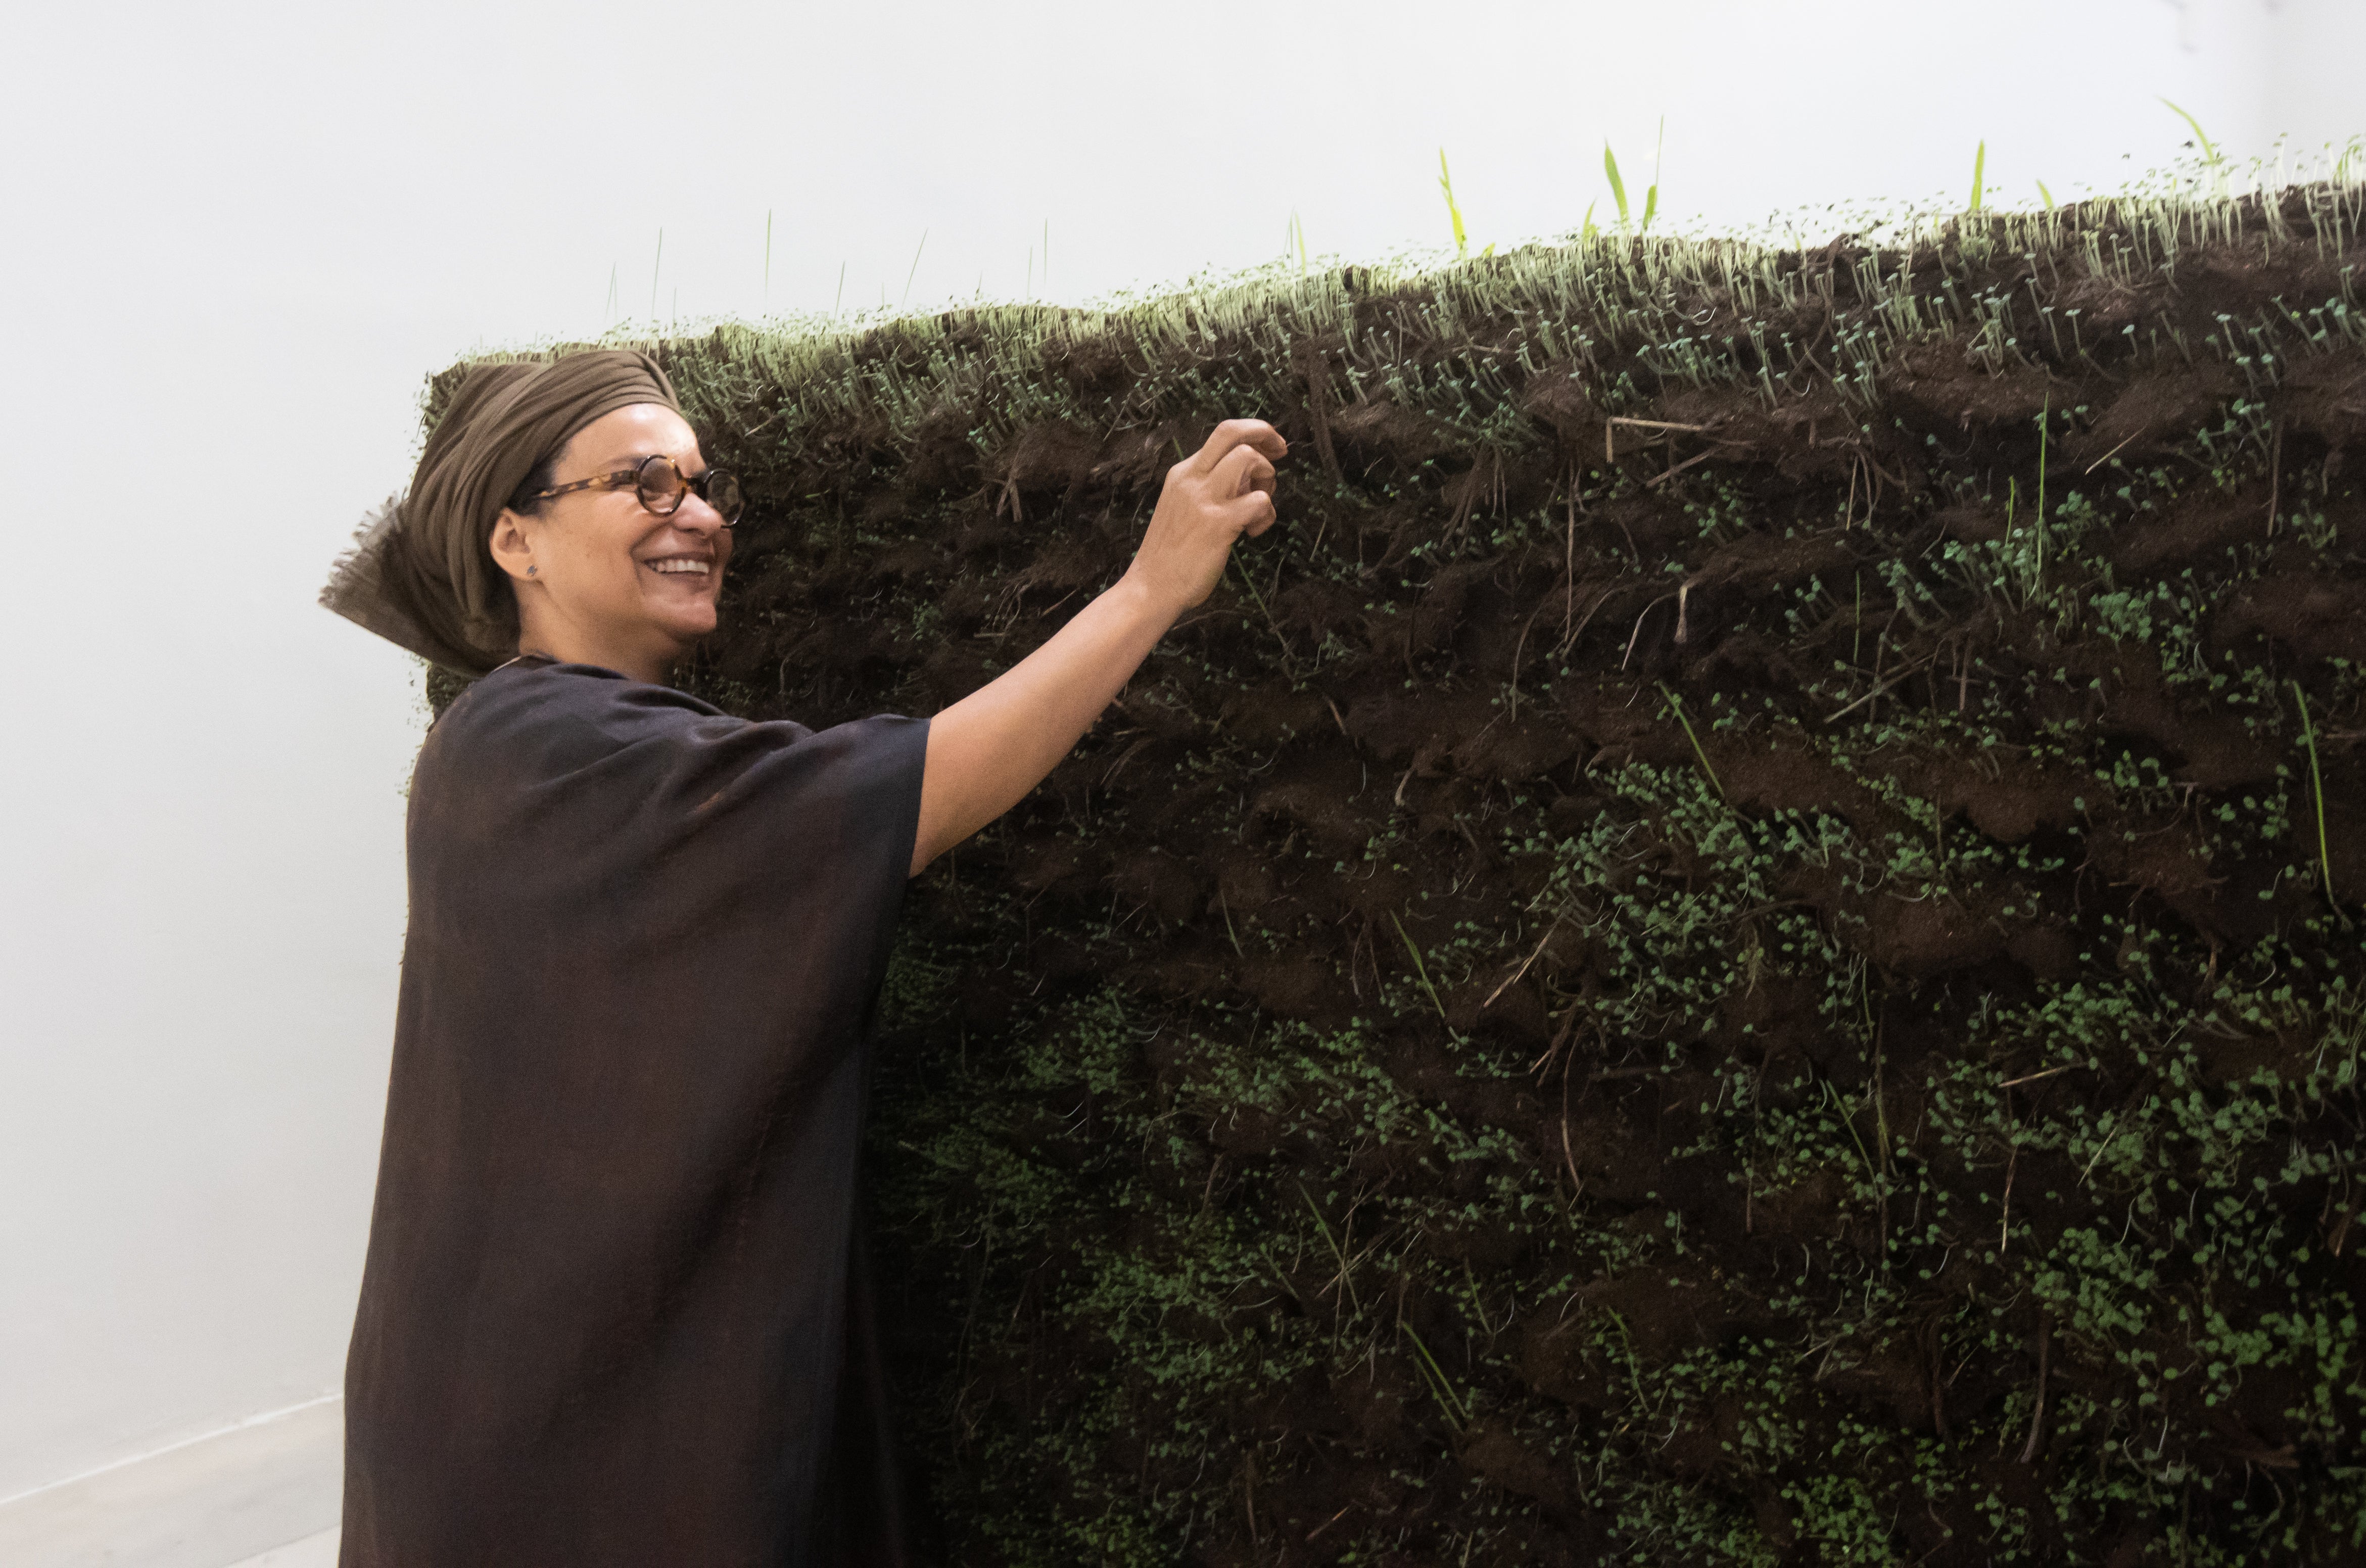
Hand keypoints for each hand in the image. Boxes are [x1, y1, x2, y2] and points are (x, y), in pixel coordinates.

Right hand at [1124, 419, 1288, 618]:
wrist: (1151, 587)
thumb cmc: (1171, 554)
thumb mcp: (1182, 507)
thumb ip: (1209, 487)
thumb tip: (1247, 477)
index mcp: (1183, 473)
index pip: (1222, 435)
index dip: (1253, 433)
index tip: (1271, 447)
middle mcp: (1192, 478)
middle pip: (1232, 431)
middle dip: (1265, 433)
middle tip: (1280, 452)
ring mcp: (1204, 499)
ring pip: (1248, 458)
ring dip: (1266, 478)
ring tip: (1259, 505)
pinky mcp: (1218, 523)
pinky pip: (1259, 501)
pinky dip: (1266, 516)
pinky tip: (1253, 533)